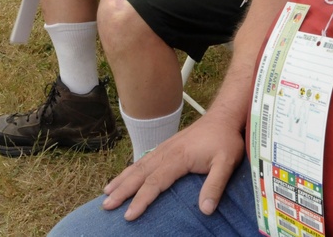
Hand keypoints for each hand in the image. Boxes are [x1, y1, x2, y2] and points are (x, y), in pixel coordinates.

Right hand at [100, 111, 245, 219]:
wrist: (223, 117)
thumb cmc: (225, 140)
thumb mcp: (227, 163)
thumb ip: (215, 186)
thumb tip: (205, 210)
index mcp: (178, 157)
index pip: (154, 182)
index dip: (141, 199)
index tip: (129, 215)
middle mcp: (166, 152)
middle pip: (139, 174)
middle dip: (122, 191)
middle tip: (106, 206)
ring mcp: (164, 148)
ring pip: (138, 166)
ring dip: (122, 180)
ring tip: (106, 193)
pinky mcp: (166, 147)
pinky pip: (144, 160)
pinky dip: (131, 170)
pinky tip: (125, 177)